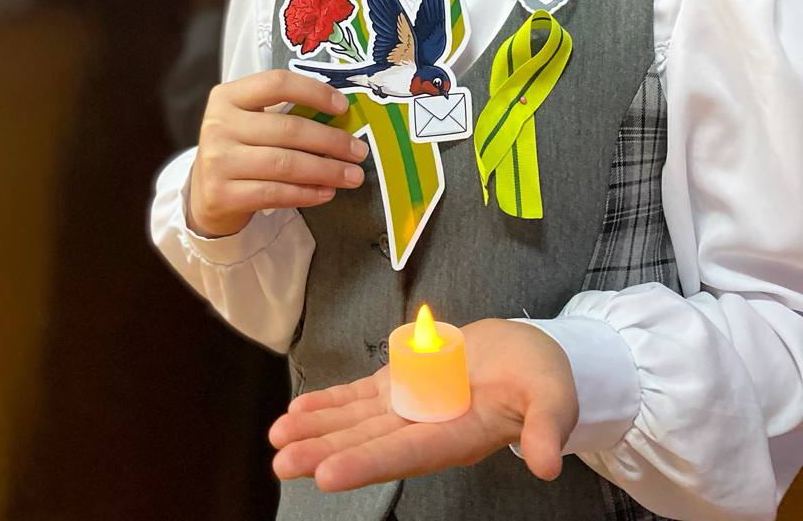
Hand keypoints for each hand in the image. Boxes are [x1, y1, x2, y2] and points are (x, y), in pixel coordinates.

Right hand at [187, 70, 368, 237]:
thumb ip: (285, 113)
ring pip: (285, 164)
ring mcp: (217, 161)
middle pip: (288, 129)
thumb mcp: (251, 121)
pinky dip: (307, 193)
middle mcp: (218, 124)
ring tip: (352, 176)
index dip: (314, 92)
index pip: (277, 83)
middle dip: (331, 141)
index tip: (343, 107)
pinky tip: (327, 192)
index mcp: (228, 96)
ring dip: (326, 170)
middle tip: (359, 151)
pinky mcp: (221, 194)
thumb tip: (341, 117)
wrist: (205, 192)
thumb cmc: (240, 149)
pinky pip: (275, 193)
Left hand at [269, 319, 577, 491]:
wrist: (530, 355)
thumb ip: (546, 426)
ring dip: (318, 428)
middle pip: (369, 443)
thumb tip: (547, 462)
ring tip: (277, 437)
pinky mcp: (404, 383)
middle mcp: (427, 428)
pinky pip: (361, 395)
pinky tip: (300, 407)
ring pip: (357, 421)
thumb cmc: (542, 376)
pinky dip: (331, 401)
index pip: (406, 455)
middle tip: (283, 462)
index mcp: (459, 436)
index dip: (367, 464)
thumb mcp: (552, 396)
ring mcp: (412, 406)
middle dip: (325, 451)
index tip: (327, 474)